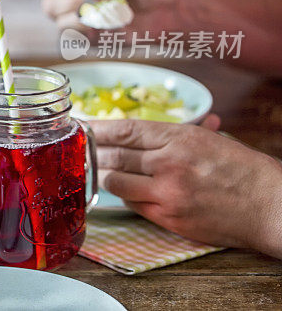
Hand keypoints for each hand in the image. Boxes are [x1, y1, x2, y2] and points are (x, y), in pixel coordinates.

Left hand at [93, 117, 281, 255]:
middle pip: (113, 155)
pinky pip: (132, 203)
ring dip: (104, 175)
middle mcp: (169, 163)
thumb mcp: (208, 139)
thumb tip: (138, 131)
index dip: (97, 128)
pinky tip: (125, 189)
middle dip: (92, 152)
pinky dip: (125, 195)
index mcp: (179, 137)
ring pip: (116, 181)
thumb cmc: (243, 170)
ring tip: (99, 169)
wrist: (269, 206)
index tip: (80, 126)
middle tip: (80, 150)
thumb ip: (172, 134)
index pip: (124, 130)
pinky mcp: (168, 217)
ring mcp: (166, 192)